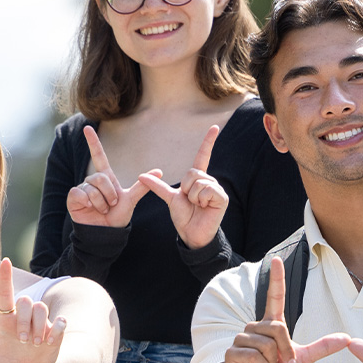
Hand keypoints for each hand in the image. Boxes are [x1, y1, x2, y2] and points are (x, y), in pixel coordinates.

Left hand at [0, 258, 65, 362]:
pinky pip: (61, 321)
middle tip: (21, 339)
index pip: (5, 293)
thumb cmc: (5, 361)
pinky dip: (56, 330)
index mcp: (7, 319)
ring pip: (42, 308)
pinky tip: (48, 342)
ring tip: (35, 344)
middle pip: (26, 301)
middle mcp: (25, 318)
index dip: (5, 277)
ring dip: (38, 326)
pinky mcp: (55, 333)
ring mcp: (41, 324)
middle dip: (23, 319)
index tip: (5, 261)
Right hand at [66, 126, 158, 227]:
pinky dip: (88, 203)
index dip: (93, 142)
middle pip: (100, 177)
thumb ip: (142, 186)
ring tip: (102, 210)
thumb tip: (160, 171)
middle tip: (111, 205)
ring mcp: (82, 189)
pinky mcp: (74, 198)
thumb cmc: (117, 217)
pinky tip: (90, 209)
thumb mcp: (131, 200)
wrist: (106, 234)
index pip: (98, 156)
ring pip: (91, 187)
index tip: (87, 126)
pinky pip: (80, 193)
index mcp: (106, 178)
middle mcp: (93, 181)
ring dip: (101, 202)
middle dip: (109, 194)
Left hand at [138, 125, 228, 248]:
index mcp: (198, 179)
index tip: (215, 127)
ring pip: (198, 182)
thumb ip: (158, 187)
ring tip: (198, 206)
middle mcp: (209, 181)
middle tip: (190, 201)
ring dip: (193, 196)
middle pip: (192, 172)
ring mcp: (216, 189)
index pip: (203, 156)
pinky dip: (201, 200)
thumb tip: (141, 175)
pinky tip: (205, 207)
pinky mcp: (221, 198)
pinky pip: (206, 190)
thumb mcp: (170, 199)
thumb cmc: (184, 218)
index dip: (208, 142)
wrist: (192, 235)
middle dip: (185, 188)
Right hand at [225, 257, 350, 362]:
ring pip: (266, 344)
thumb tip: (347, 338)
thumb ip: (322, 348)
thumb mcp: (305, 361)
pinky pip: (253, 355)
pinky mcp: (232, 353)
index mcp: (272, 325)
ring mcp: (242, 339)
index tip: (276, 259)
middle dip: (286, 351)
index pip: (275, 297)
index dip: (276, 279)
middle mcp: (256, 327)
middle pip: (278, 328)